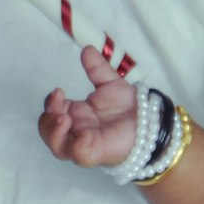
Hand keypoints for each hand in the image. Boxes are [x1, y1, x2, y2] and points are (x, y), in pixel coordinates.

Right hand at [37, 46, 137, 167]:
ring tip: (63, 117)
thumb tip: (87, 49)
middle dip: (48, 118)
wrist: (155, 122)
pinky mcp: (98, 153)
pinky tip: (80, 133)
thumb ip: (97, 69)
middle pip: (49, 132)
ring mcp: (86, 144)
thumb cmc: (134, 108)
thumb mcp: (112, 84)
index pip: (52, 112)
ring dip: (54, 132)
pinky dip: (75, 145)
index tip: (60, 91)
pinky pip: (79, 155)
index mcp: (78, 116)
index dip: (50, 103)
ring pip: (58, 147)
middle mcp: (78, 132)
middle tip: (59, 104)